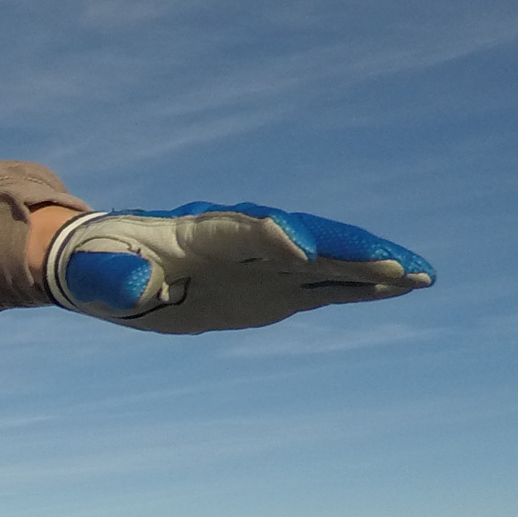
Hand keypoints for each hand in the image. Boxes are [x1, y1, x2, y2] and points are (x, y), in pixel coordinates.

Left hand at [47, 205, 432, 333]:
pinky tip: (403, 286)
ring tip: (421, 276)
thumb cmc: (98, 266)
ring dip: (372, 266)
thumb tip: (131, 286)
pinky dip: (363, 284)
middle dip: (348, 249)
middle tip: (397, 265)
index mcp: (198, 233)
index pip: (242, 230)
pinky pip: (325, 282)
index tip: (302, 250)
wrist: (110, 266)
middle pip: (305, 237)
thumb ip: (113, 277)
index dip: (271, 236)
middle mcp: (243, 240)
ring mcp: (265, 262)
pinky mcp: (275, 286)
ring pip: (326, 259)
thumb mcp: (96, 275)